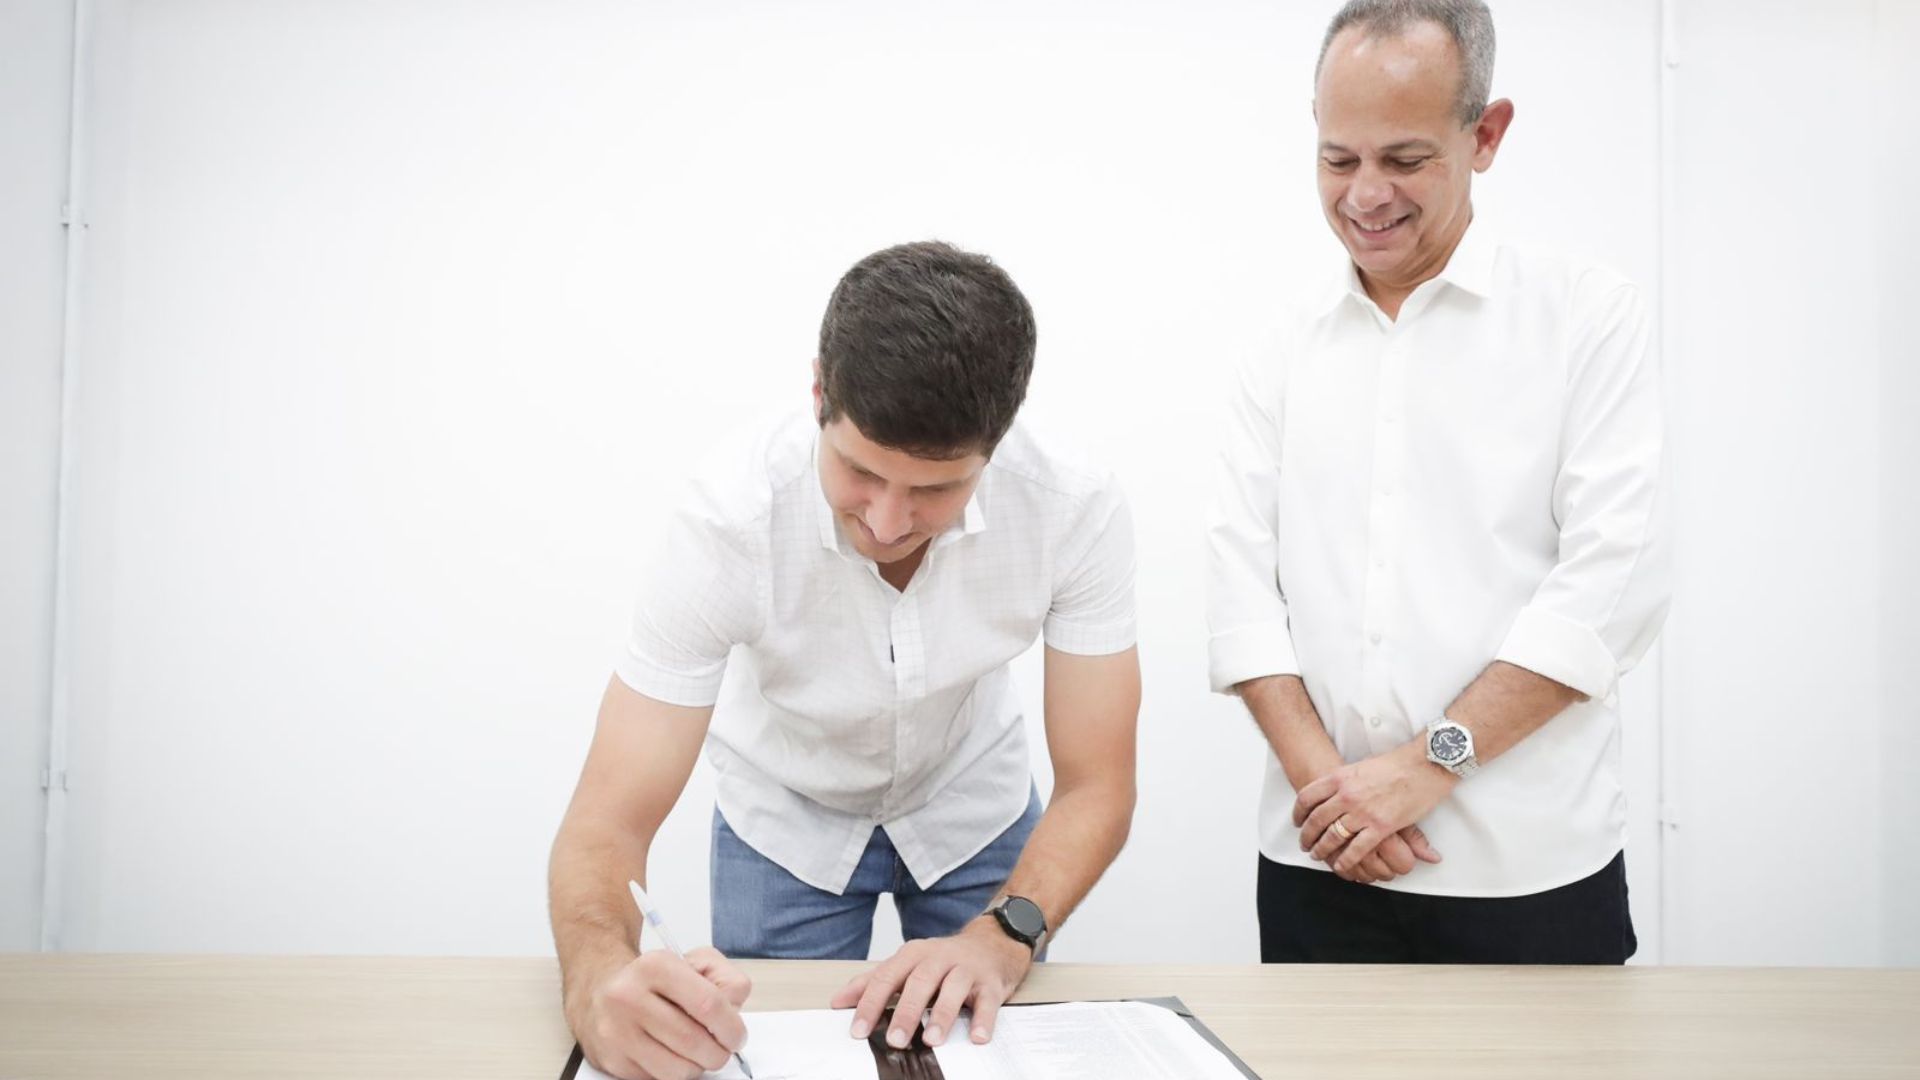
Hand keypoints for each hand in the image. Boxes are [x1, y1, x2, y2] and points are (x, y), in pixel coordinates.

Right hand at [571, 947, 751, 1079]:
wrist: (599, 992)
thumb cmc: (653, 981)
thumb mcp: (692, 962)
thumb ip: (725, 978)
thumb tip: (735, 1006)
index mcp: (655, 967)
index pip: (708, 1004)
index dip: (731, 1026)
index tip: (737, 1036)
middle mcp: (629, 997)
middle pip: (694, 1041)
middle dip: (719, 1052)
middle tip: (722, 1048)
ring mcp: (617, 1031)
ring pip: (679, 1069)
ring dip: (697, 1066)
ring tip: (695, 1050)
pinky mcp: (612, 1060)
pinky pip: (659, 1079)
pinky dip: (674, 1072)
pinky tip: (670, 1053)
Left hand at [831, 916, 1033, 1048]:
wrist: (992, 943)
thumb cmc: (944, 960)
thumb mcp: (907, 965)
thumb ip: (874, 981)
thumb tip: (838, 1001)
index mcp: (914, 954)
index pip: (887, 977)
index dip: (871, 1004)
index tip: (858, 1030)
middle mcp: (939, 958)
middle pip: (920, 982)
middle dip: (906, 1012)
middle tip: (894, 1040)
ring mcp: (967, 969)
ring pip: (953, 989)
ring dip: (942, 1015)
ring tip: (932, 1040)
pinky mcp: (991, 983)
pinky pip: (988, 1002)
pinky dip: (983, 1020)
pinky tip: (976, 1037)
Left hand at [1293, 741, 1455, 877]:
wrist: (1423, 765)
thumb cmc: (1396, 764)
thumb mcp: (1361, 767)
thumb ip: (1345, 781)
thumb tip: (1334, 791)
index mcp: (1339, 778)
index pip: (1307, 797)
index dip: (1298, 813)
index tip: (1297, 822)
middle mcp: (1346, 795)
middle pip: (1316, 820)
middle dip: (1307, 836)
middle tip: (1304, 844)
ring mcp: (1362, 812)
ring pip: (1333, 837)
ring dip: (1322, 849)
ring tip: (1317, 855)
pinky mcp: (1381, 827)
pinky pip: (1356, 849)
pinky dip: (1346, 860)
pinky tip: (1340, 866)